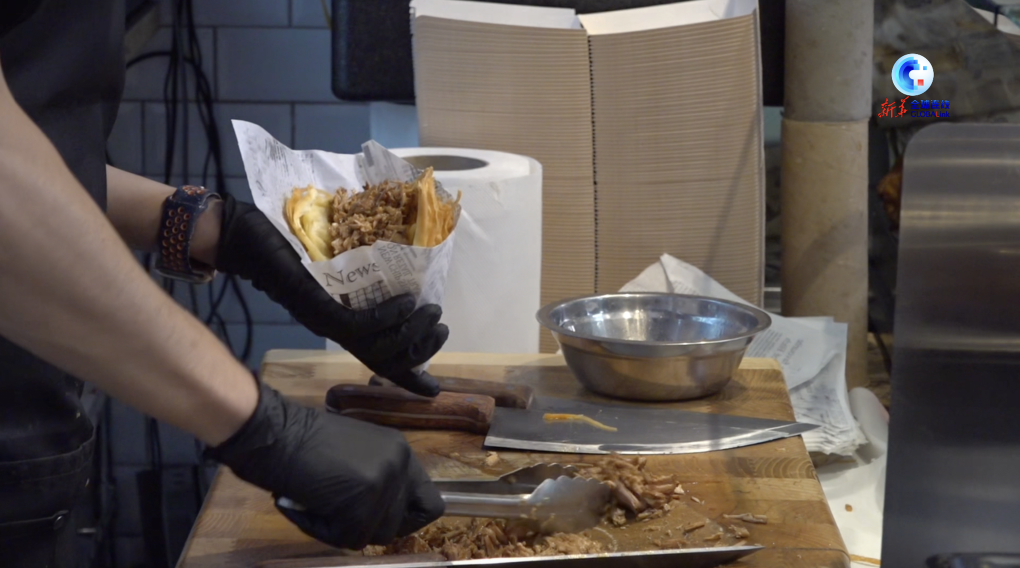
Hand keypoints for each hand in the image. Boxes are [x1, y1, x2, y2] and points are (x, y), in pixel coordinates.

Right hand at [206, 382, 444, 548]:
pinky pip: (347, 539)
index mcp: (400, 451)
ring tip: (317, 503)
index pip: (430, 502)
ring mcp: (382, 486)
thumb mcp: (356, 452)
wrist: (275, 434)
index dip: (408, 518)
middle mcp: (399, 466)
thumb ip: (376, 476)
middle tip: (338, 512)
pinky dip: (321, 530)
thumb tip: (381, 513)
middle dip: (369, 525)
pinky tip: (305, 506)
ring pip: (375, 535)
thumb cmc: (303, 439)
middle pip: (399, 524)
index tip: (383, 519)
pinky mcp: (361, 506)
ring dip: (344, 528)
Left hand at [214, 195, 447, 395]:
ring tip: (432, 312)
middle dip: (419, 351)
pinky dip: (388, 316)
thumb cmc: (287, 245)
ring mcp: (324, 320)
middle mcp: (332, 329)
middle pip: (384, 359)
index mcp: (338, 323)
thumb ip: (358, 275)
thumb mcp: (333, 263)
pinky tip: (406, 301)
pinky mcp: (317, 308)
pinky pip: (360, 324)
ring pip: (377, 346)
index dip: (406, 376)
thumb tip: (398, 272)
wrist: (244, 237)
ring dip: (411, 334)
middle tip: (442, 329)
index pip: (378, 358)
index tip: (434, 387)